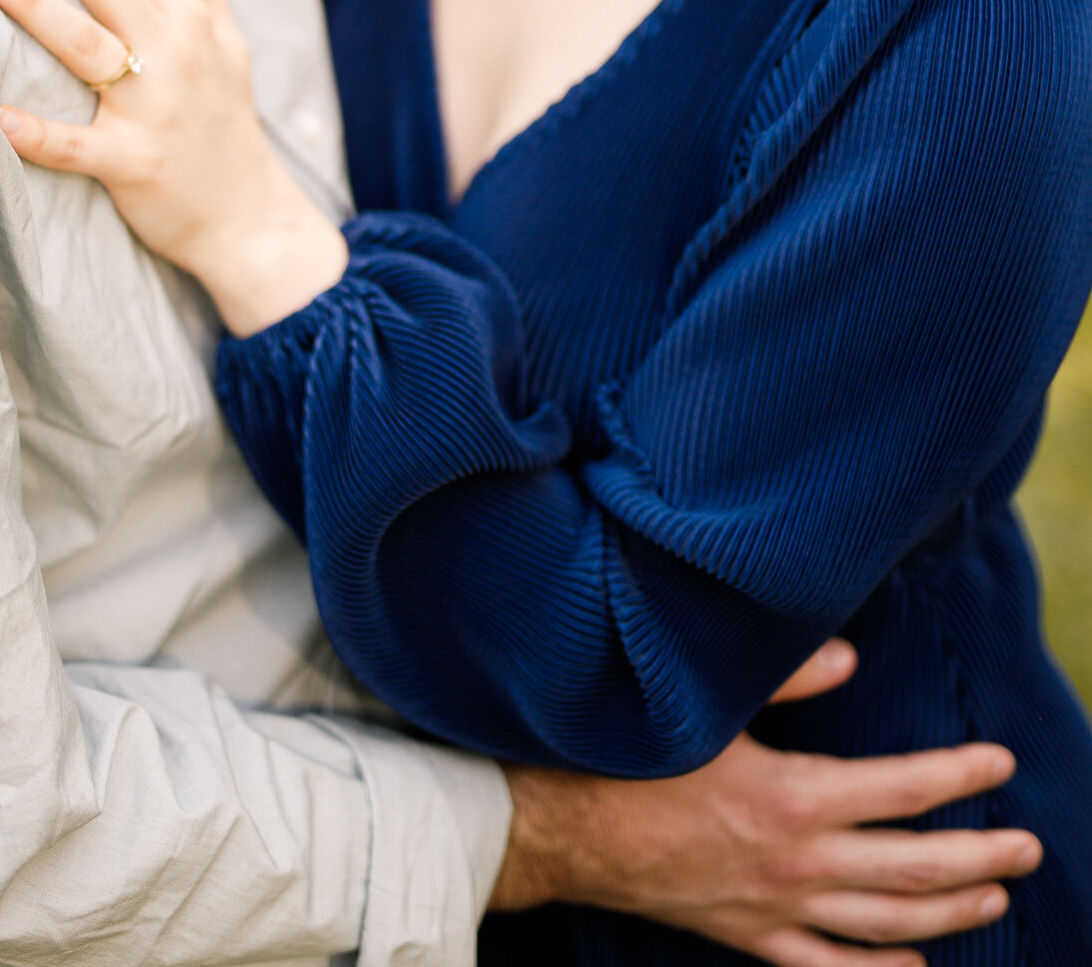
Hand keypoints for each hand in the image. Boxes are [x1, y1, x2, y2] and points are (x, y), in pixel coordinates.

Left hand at [0, 0, 347, 332]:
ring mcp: (152, 107)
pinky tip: (0, 117)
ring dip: (35, 6)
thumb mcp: (230, 46)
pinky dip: (41, 134)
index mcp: (187, 20)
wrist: (252, 217)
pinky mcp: (134, 163)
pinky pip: (79, 146)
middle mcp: (172, 52)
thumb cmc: (229, 127)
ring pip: (87, 45)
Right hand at [493, 641, 1040, 965]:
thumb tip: (851, 656)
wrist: (565, 828)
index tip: (1000, 762)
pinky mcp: (749, 938)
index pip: (903, 789)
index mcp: (792, 798)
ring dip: (950, 915)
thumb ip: (785, 679)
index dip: (959, 776)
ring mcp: (776, 909)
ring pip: (887, 927)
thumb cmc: (632, 755)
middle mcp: (796, 863)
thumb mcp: (708, 706)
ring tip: (994, 898)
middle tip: (1028, 846)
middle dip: (980, 858)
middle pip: (914, 870)